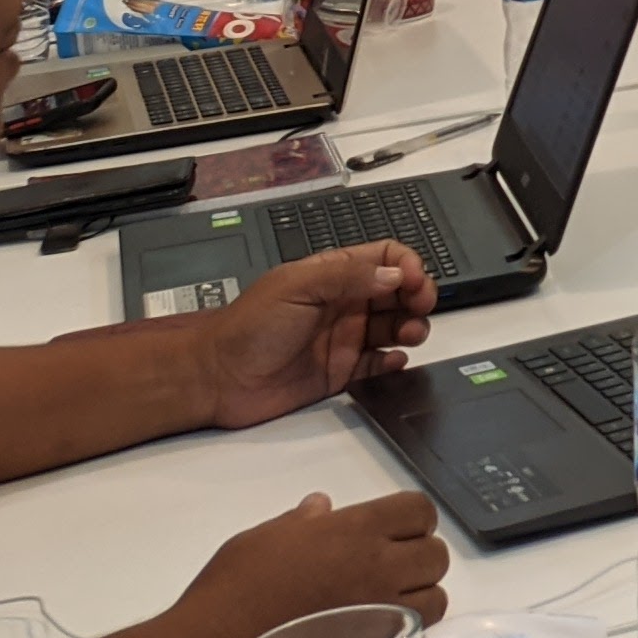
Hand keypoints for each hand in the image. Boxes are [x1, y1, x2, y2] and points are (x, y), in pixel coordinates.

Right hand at [152, 491, 447, 637]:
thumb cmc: (231, 590)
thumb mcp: (263, 539)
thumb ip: (302, 522)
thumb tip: (321, 507)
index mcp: (353, 531)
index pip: (418, 510)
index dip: (413, 518)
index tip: (398, 528)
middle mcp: (375, 569)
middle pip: (436, 554)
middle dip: (421, 555)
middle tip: (395, 563)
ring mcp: (376, 613)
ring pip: (435, 598)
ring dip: (421, 594)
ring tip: (393, 597)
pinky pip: (411, 634)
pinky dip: (406, 627)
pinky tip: (377, 626)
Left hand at [195, 245, 433, 427]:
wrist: (217, 380)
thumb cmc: (247, 327)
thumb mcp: (296, 287)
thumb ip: (346, 276)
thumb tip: (393, 275)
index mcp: (333, 276)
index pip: (383, 258)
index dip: (404, 265)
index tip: (413, 280)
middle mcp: (343, 304)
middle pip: (397, 291)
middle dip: (418, 295)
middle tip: (421, 306)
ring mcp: (344, 338)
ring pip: (394, 326)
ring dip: (412, 326)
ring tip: (410, 334)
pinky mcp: (340, 372)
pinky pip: (379, 364)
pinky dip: (394, 361)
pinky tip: (394, 360)